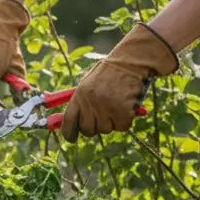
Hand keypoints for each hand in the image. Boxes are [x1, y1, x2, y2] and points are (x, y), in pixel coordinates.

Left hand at [61, 23, 178, 142]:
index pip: (68, 121)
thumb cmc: (110, 72)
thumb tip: (73, 121)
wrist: (132, 61)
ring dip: (112, 123)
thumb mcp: (88, 82)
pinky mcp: (123, 111)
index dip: (68, 133)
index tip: (71, 138)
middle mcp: (90, 103)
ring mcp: (107, 108)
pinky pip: (122, 127)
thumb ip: (80, 101)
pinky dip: (125, 121)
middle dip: (94, 128)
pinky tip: (127, 107)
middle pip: (88, 130)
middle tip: (102, 119)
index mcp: (79, 95)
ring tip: (117, 106)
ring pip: (106, 129)